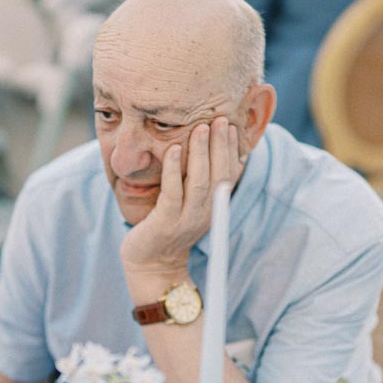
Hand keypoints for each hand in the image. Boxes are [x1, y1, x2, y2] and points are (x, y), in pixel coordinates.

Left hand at [119, 116, 241, 274]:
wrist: (151, 263)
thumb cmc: (168, 227)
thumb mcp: (190, 204)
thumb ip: (201, 182)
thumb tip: (214, 152)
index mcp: (214, 207)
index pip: (229, 174)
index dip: (231, 150)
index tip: (231, 125)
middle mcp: (205, 214)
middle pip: (219, 176)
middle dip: (221, 146)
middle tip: (220, 119)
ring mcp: (186, 220)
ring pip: (199, 182)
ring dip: (201, 153)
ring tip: (201, 128)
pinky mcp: (165, 223)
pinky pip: (172, 193)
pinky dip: (173, 170)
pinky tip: (172, 149)